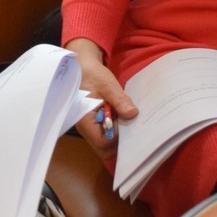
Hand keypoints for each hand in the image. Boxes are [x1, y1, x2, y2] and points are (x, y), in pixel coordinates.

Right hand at [66, 40, 136, 159]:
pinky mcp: (96, 123)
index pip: (103, 143)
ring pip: (106, 144)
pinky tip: (124, 120)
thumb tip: (133, 114)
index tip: (128, 126)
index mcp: (84, 120)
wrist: (82, 67)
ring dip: (119, 137)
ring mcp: (91, 127)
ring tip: (130, 124)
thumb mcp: (107, 84)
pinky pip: (106, 134)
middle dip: (120, 144)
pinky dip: (116, 130)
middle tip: (134, 131)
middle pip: (104, 149)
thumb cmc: (91, 74)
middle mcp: (86, 128)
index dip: (118, 139)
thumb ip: (119, 100)